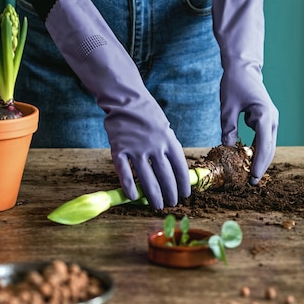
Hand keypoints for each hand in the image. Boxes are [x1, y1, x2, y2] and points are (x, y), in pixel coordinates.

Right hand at [46, 0, 190, 207]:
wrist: (125, 99)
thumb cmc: (147, 112)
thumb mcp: (164, 126)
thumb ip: (168, 146)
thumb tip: (174, 169)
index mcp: (169, 140)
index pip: (180, 168)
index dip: (183, 184)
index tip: (184, 195)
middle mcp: (155, 147)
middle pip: (165, 177)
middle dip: (170, 193)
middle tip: (171, 203)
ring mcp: (136, 149)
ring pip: (147, 179)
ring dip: (153, 195)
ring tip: (157, 204)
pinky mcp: (119, 150)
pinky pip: (125, 173)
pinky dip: (130, 187)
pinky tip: (134, 197)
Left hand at [211, 0, 278, 182]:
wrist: (243, 67)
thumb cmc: (234, 83)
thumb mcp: (227, 106)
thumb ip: (228, 127)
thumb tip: (227, 148)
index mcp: (264, 115)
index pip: (263, 144)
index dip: (257, 163)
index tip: (251, 177)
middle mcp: (272, 119)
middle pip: (268, 148)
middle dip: (259, 166)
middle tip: (249, 183)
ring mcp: (270, 120)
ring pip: (267, 145)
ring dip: (258, 160)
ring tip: (247, 176)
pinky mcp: (265, 120)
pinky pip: (262, 139)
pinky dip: (256, 150)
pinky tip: (245, 161)